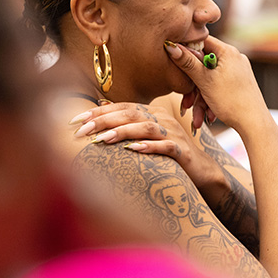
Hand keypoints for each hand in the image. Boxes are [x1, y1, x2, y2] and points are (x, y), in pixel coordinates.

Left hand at [69, 102, 224, 193]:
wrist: (202, 171)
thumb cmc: (169, 154)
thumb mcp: (146, 136)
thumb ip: (126, 121)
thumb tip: (100, 106)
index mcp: (151, 113)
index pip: (121, 107)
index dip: (98, 112)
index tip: (74, 120)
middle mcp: (162, 119)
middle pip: (130, 114)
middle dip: (103, 121)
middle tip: (80, 130)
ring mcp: (173, 134)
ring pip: (146, 127)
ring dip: (122, 132)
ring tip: (101, 139)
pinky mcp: (182, 151)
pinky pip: (165, 146)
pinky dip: (149, 147)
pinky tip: (132, 150)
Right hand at [165, 37, 272, 137]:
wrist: (254, 124)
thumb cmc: (232, 101)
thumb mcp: (204, 81)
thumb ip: (187, 62)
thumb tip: (171, 46)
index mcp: (228, 52)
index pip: (201, 42)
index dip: (186, 51)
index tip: (177, 64)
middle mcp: (234, 58)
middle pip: (203, 66)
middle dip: (193, 88)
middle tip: (185, 103)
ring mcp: (237, 72)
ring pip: (209, 81)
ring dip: (201, 100)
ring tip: (198, 118)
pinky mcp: (238, 84)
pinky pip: (218, 88)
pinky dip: (211, 101)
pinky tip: (208, 116)